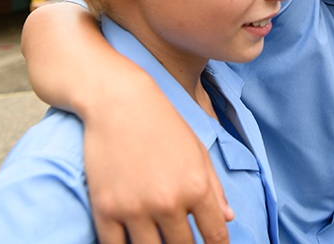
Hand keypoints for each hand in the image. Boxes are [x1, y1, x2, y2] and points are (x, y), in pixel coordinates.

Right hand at [83, 84, 232, 243]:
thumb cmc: (163, 124)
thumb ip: (215, 188)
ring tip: (158, 240)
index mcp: (197, 187)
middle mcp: (169, 202)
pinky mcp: (106, 210)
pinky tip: (132, 241)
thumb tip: (228, 219)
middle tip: (181, 241)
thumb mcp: (197, 152)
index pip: (215, 236)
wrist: (118, 102)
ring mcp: (135, 208)